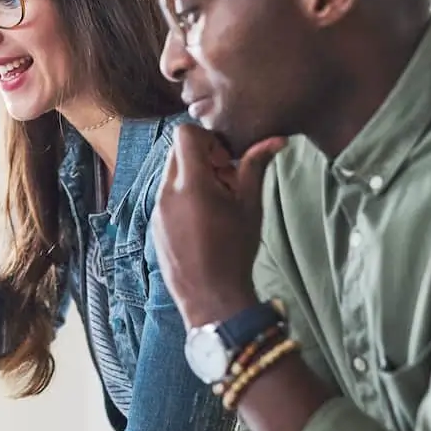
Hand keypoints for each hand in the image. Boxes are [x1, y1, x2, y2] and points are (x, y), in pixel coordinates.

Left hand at [151, 124, 286, 327]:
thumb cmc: (235, 250)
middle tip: (225, 181)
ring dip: (193, 177)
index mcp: (190, 184)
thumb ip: (256, 167)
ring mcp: (157, 209)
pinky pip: (165, 195)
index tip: (225, 161)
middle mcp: (166, 192)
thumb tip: (276, 139)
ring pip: (171, 173)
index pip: (185, 134)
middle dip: (202, 157)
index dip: (208, 139)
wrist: (210, 296)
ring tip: (215, 204)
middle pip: (177, 151)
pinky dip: (183, 195)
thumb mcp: (250, 206)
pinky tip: (202, 221)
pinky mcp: (154, 223)